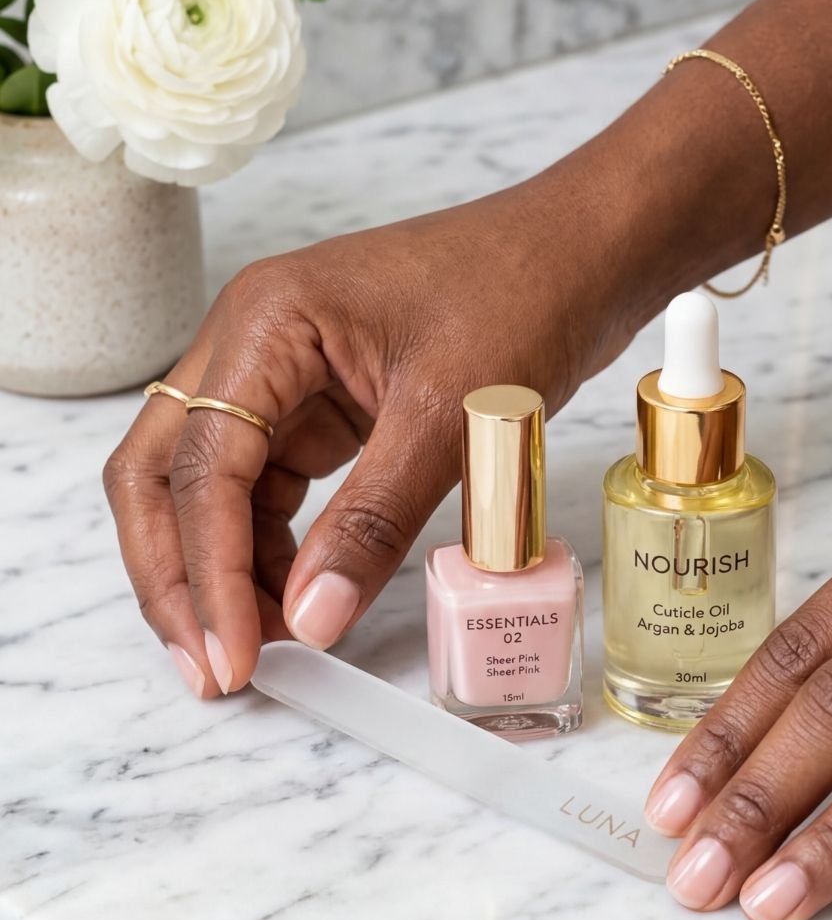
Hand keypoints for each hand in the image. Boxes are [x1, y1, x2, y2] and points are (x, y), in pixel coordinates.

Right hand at [104, 174, 622, 697]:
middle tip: (211, 667)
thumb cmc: (522, 294)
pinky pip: (261, 487)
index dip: (206, 572)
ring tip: (261, 648)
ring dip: (219, 570)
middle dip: (176, 577)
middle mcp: (250, 342)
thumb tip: (311, 617)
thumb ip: (372, 522)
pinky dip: (266, 549)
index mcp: (266, 324)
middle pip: (162, 475)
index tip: (232, 654)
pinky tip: (295, 600)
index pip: (199, 468)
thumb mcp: (449, 419)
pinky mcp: (314, 404)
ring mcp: (277, 374)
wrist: (581, 253)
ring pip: (205, 489)